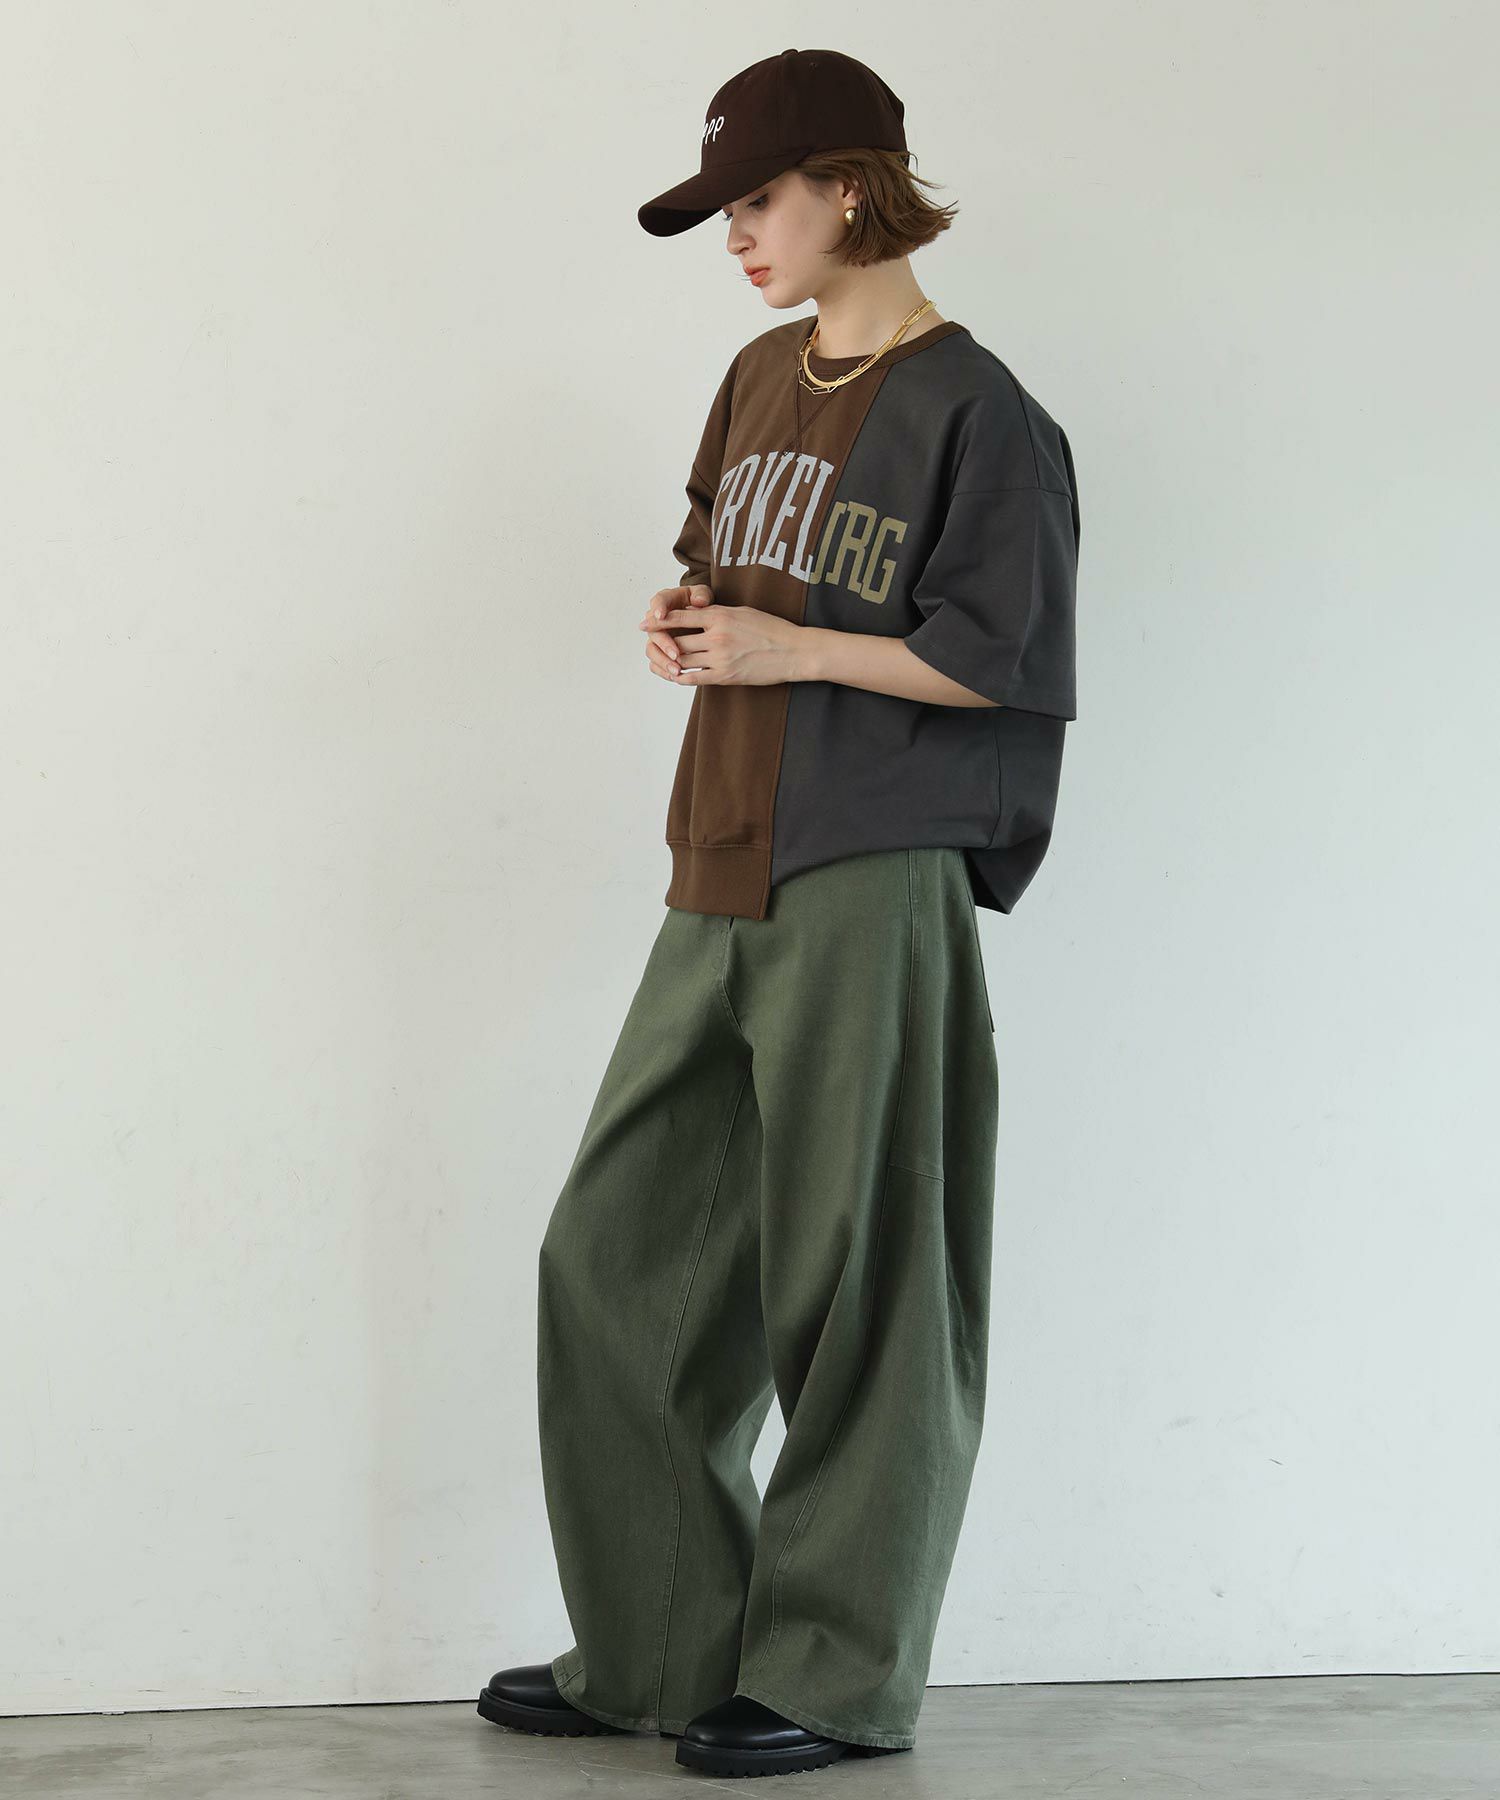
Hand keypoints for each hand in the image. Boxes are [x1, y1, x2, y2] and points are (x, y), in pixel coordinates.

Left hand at [638, 595, 804, 686]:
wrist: (794, 651)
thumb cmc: (771, 628)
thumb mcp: (742, 612)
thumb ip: (717, 613)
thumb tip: (696, 612)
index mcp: (720, 616)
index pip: (680, 616)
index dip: (659, 620)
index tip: (645, 622)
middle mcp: (717, 636)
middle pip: (677, 640)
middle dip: (661, 643)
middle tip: (650, 644)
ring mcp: (720, 658)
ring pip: (682, 659)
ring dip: (669, 661)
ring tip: (660, 659)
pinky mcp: (726, 676)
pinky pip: (694, 677)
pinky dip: (680, 676)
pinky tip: (674, 674)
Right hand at [640, 583, 713, 681]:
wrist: (704, 621)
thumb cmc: (701, 604)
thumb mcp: (703, 595)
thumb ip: (701, 595)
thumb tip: (699, 601)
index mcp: (666, 601)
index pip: (658, 602)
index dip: (658, 609)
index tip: (661, 616)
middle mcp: (657, 620)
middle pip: (653, 632)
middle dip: (664, 644)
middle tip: (675, 653)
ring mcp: (657, 637)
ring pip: (652, 651)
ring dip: (663, 662)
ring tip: (677, 671)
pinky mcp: (660, 652)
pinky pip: (656, 664)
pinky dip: (664, 671)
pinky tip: (676, 677)